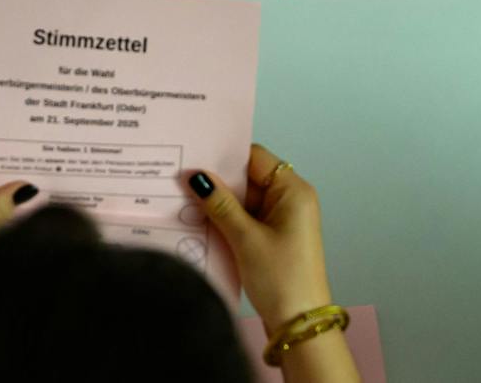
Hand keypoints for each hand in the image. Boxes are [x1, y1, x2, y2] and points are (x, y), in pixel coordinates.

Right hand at [190, 145, 332, 329]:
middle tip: (180, 177)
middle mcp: (290, 200)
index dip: (225, 157)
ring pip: (244, 201)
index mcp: (293, 191)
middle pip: (248, 178)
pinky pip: (246, 220)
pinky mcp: (272, 239)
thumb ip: (220, 204)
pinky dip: (225, 221)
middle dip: (217, 181)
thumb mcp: (246, 238)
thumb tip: (196, 176)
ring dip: (218, 204)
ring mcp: (282, 221)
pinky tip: (199, 222)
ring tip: (182, 198)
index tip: (194, 155)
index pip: (255, 158)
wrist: (299, 325)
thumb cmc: (281, 278)